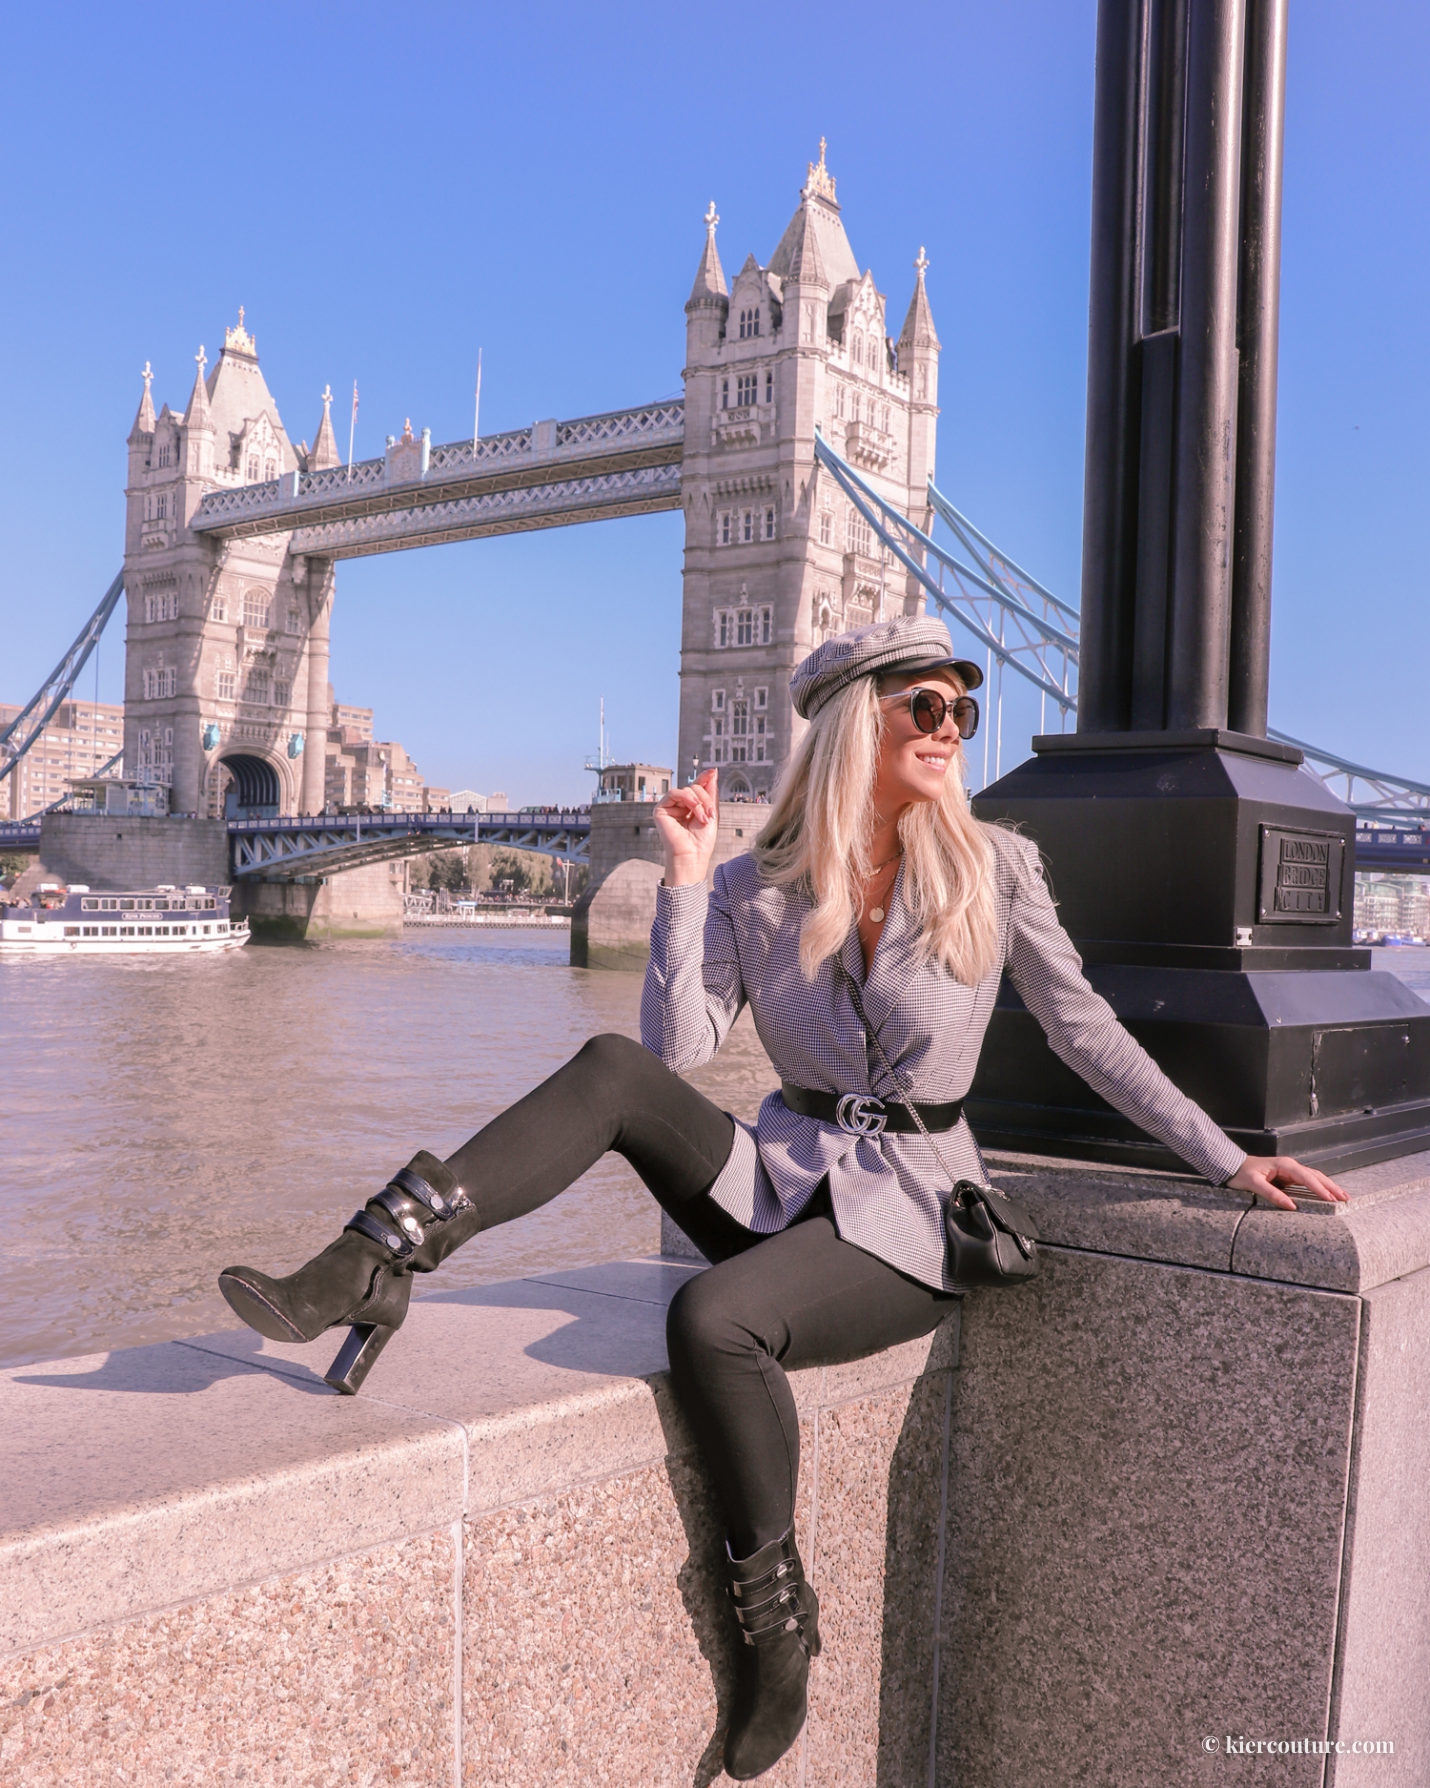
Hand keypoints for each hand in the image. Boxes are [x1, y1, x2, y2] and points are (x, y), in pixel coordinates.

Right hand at [654, 768, 719, 886]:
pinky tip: (694, 810)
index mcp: (690, 808)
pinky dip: (687, 798)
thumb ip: (710, 792)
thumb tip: (712, 771)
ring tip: (703, 816)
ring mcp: (669, 808)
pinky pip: (674, 793)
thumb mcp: (711, 812)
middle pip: (694, 788)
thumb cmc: (702, 841)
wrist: (692, 856)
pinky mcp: (660, 810)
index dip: (704, 779)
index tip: (713, 771)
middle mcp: (679, 806)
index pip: (697, 788)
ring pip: (686, 790)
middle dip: (706, 799)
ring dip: (699, 801)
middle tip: (710, 815)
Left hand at [1225, 1154, 1348, 1210]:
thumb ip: (1271, 1194)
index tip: (1331, 1199)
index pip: (1307, 1177)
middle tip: (1346, 1199)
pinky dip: (1320, 1188)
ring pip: (1314, 1178)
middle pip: (1316, 1176)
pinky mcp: (1288, 1177)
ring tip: (1343, 1197)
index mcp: (1284, 1165)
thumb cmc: (1241, 1173)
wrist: (1231, 1165)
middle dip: (1331, 1187)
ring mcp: (1290, 1171)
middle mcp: (1290, 1166)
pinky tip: (1327, 1195)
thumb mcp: (1254, 1184)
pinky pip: (1308, 1182)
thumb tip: (1291, 1206)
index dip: (1319, 1188)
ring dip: (1329, 1187)